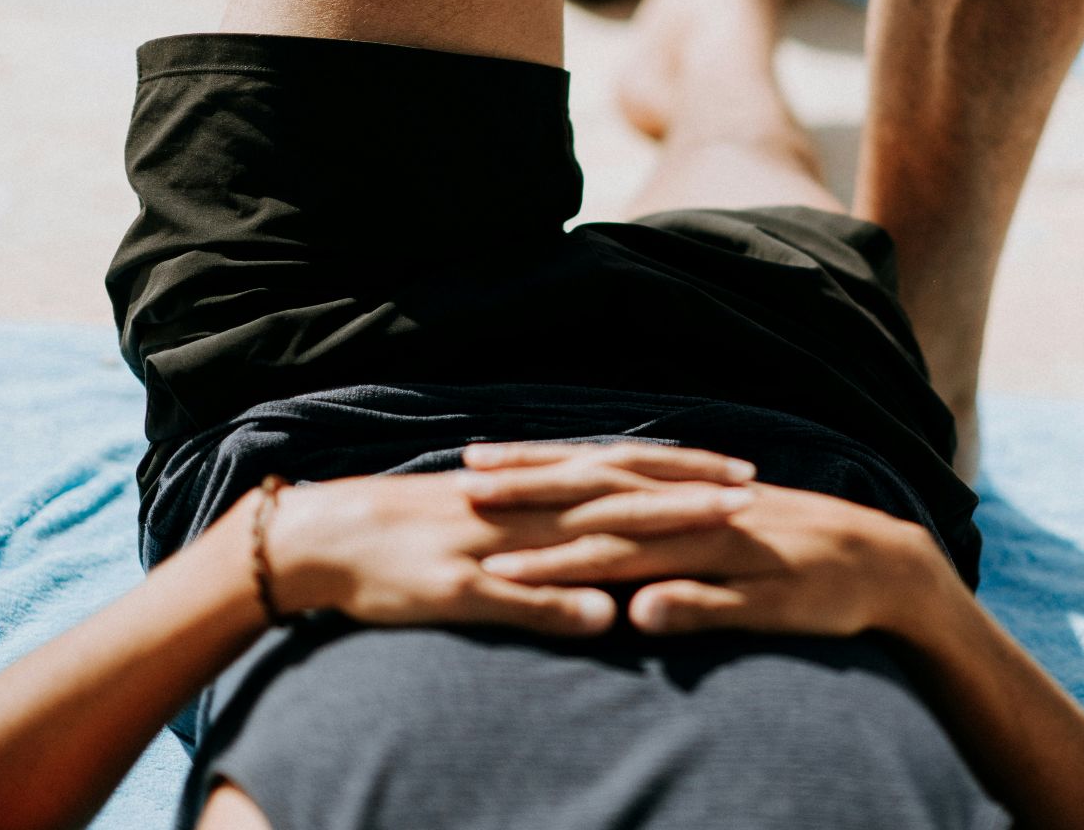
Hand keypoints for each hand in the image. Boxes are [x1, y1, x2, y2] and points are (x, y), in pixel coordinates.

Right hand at [262, 444, 754, 636]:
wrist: (329, 535)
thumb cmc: (411, 533)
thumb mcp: (489, 524)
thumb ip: (548, 536)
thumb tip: (605, 553)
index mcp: (534, 489)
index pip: (622, 471)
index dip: (683, 470)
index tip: (742, 470)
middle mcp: (527, 505)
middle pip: (622, 489)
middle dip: (690, 487)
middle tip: (754, 485)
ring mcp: (498, 543)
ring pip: (586, 532)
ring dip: (654, 527)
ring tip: (714, 524)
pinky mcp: (464, 584)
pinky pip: (519, 593)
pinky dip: (562, 600)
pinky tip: (609, 614)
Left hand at [478, 483, 957, 639]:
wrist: (884, 563)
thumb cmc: (792, 555)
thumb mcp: (717, 537)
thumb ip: (665, 537)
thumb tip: (603, 536)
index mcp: (681, 494)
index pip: (596, 472)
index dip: (535, 466)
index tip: (474, 461)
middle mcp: (695, 510)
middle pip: (601, 496)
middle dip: (533, 493)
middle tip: (466, 488)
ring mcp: (727, 548)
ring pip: (641, 549)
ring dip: (574, 559)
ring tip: (509, 567)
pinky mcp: (764, 590)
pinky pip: (713, 597)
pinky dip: (676, 602)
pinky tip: (632, 616)